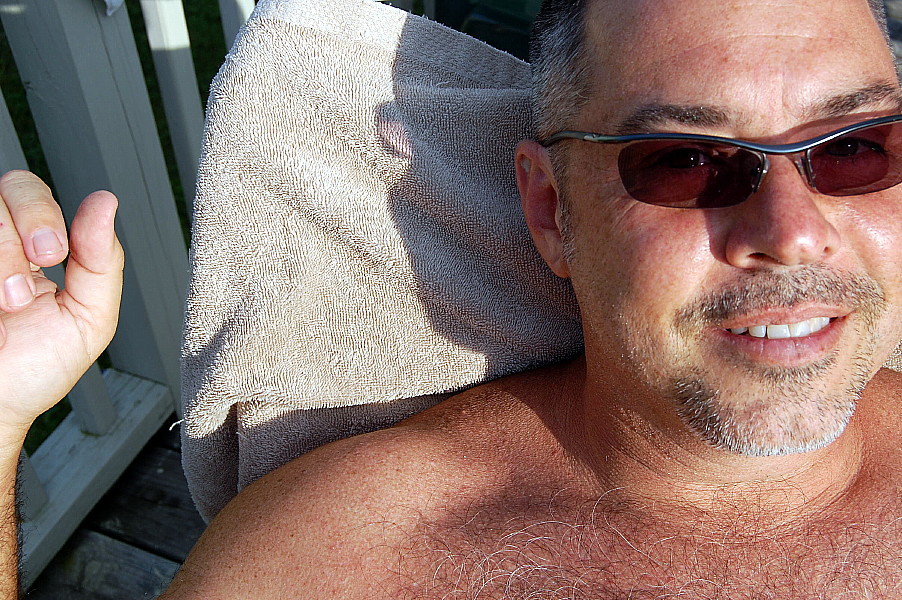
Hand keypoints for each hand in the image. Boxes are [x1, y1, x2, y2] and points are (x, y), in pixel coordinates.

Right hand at [0, 171, 122, 438]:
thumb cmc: (33, 370)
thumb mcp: (88, 318)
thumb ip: (101, 260)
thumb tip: (106, 204)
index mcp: (27, 246)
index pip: (28, 190)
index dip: (40, 211)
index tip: (53, 253)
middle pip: (3, 187)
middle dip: (24, 226)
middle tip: (33, 271)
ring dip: (0, 260)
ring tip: (6, 305)